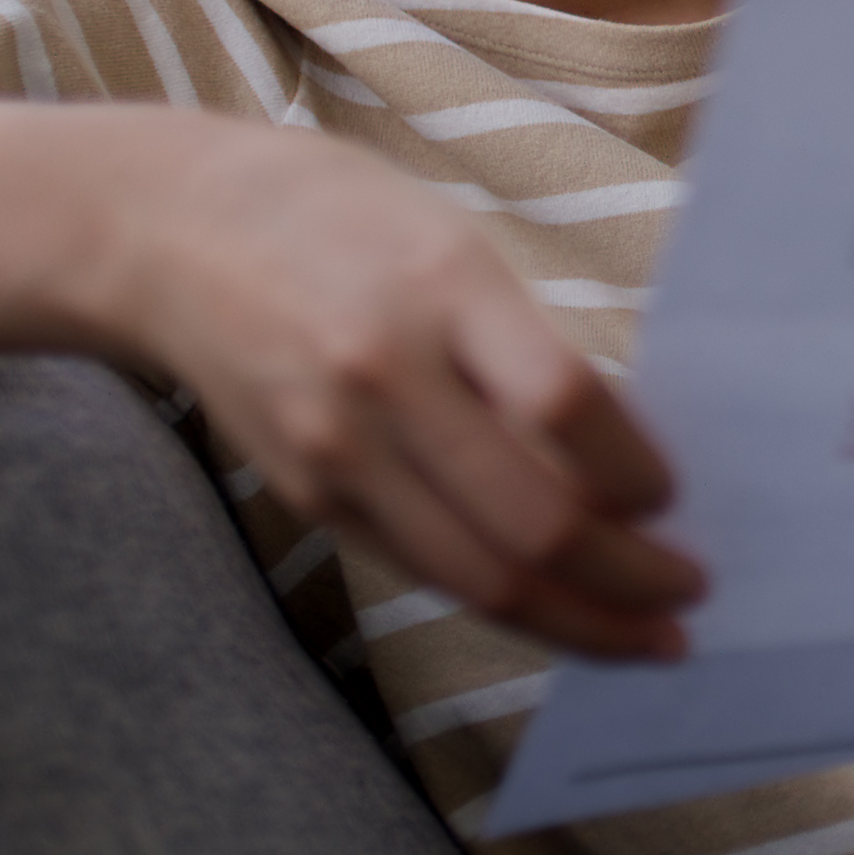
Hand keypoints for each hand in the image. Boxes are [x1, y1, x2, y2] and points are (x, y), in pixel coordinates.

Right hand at [0, 96, 703, 659]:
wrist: (166, 232)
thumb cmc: (336, 218)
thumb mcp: (450, 238)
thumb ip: (525, 340)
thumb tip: (627, 455)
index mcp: (441, 285)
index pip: (565, 405)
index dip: (636, 472)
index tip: (676, 500)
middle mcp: (385, 375)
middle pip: (530, 518)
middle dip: (627, 578)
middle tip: (687, 595)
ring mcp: (337, 447)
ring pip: (479, 572)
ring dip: (578, 620)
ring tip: (643, 636)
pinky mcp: (306, 494)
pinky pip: (426, 568)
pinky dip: (504, 601)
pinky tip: (557, 610)